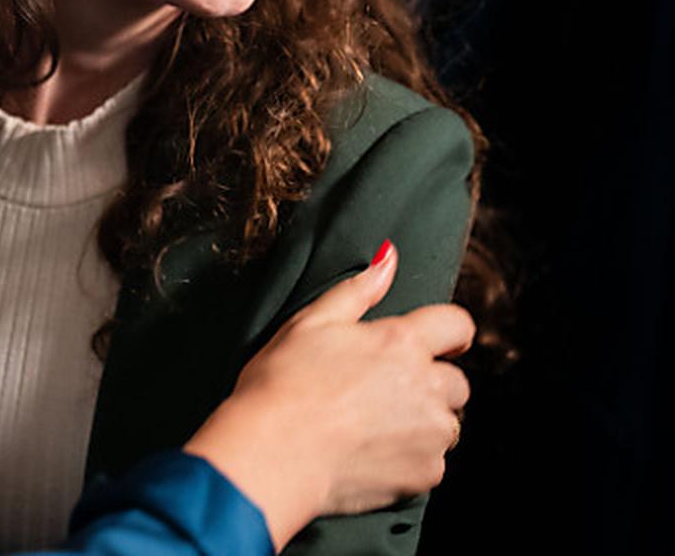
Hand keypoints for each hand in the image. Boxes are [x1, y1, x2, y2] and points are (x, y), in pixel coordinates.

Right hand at [184, 242, 472, 549]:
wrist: (273, 454)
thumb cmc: (282, 384)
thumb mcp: (310, 323)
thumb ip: (357, 290)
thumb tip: (388, 257)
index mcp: (401, 342)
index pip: (457, 324)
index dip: (449, 331)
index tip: (437, 342)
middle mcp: (427, 386)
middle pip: (456, 381)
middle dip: (430, 382)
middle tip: (383, 390)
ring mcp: (430, 434)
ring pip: (446, 423)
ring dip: (422, 422)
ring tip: (373, 425)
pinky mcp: (424, 474)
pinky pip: (432, 462)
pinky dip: (410, 459)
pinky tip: (371, 452)